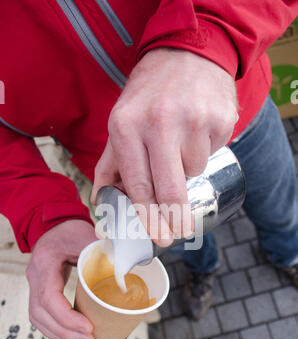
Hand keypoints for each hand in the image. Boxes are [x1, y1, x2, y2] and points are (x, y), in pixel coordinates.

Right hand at [26, 220, 96, 338]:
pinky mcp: (42, 292)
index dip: (67, 317)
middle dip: (65, 332)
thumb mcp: (86, 235)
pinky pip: (44, 317)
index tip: (88, 327)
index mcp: (45, 263)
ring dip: (61, 336)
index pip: (49, 297)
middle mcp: (35, 276)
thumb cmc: (71, 230)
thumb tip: (125, 267)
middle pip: (42, 314)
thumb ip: (103, 249)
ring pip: (40, 319)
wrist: (57, 226)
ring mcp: (35, 285)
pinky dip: (58, 331)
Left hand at [91, 48, 237, 245]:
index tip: (159, 237)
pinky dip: (205, 150)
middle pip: (170, 189)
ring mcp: (194, 120)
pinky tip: (197, 130)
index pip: (138, 185)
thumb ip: (110, 164)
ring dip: (188, 169)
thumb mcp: (121, 122)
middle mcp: (160, 122)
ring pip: (194, 171)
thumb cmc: (149, 95)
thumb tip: (101, 202)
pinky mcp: (220, 119)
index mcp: (127, 126)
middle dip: (175, 218)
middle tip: (179, 232)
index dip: (150, 217)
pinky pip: (213, 153)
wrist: (187, 53)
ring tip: (181, 141)